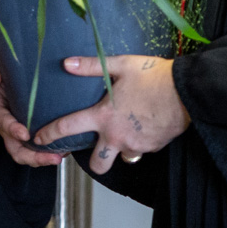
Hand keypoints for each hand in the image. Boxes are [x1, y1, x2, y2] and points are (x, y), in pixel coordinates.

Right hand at [0, 52, 63, 167]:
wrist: (16, 66)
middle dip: (32, 156)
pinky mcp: (32, 130)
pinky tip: (66, 149)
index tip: (24, 133)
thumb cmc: (4, 64)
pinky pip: (38, 146)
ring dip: (42, 159)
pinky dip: (49, 151)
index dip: (11, 129)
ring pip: (26, 152)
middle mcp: (7, 123)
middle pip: (14, 148)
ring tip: (60, 157)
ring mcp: (19, 128)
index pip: (1, 122)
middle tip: (52, 157)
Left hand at [31, 55, 189, 174]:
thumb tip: (67, 64)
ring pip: (121, 158)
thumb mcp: (120, 65)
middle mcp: (117, 136)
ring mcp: (136, 145)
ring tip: (123, 133)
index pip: (69, 127)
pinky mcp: (153, 148)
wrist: (188, 91)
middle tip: (94, 149)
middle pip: (97, 164)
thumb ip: (92, 66)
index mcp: (104, 116)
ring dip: (119, 150)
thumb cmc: (153, 76)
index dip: (49, 134)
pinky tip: (142, 126)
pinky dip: (138, 143)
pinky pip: (140, 151)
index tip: (38, 139)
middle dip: (93, 160)